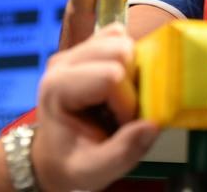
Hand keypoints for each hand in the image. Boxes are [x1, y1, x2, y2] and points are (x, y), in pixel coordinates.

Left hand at [32, 24, 158, 191]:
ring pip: (121, 39)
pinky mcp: (88, 46)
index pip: (111, 76)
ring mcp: (74, 51)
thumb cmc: (72, 161)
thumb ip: (123, 152)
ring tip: (120, 96)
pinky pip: (119, 36)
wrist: (53, 154)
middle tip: (122, 109)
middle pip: (119, 49)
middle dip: (133, 82)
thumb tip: (153, 124)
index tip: (120, 126)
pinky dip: (129, 57)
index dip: (127, 103)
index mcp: (57, 88)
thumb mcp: (94, 170)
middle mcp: (63, 62)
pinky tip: (121, 82)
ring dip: (132, 69)